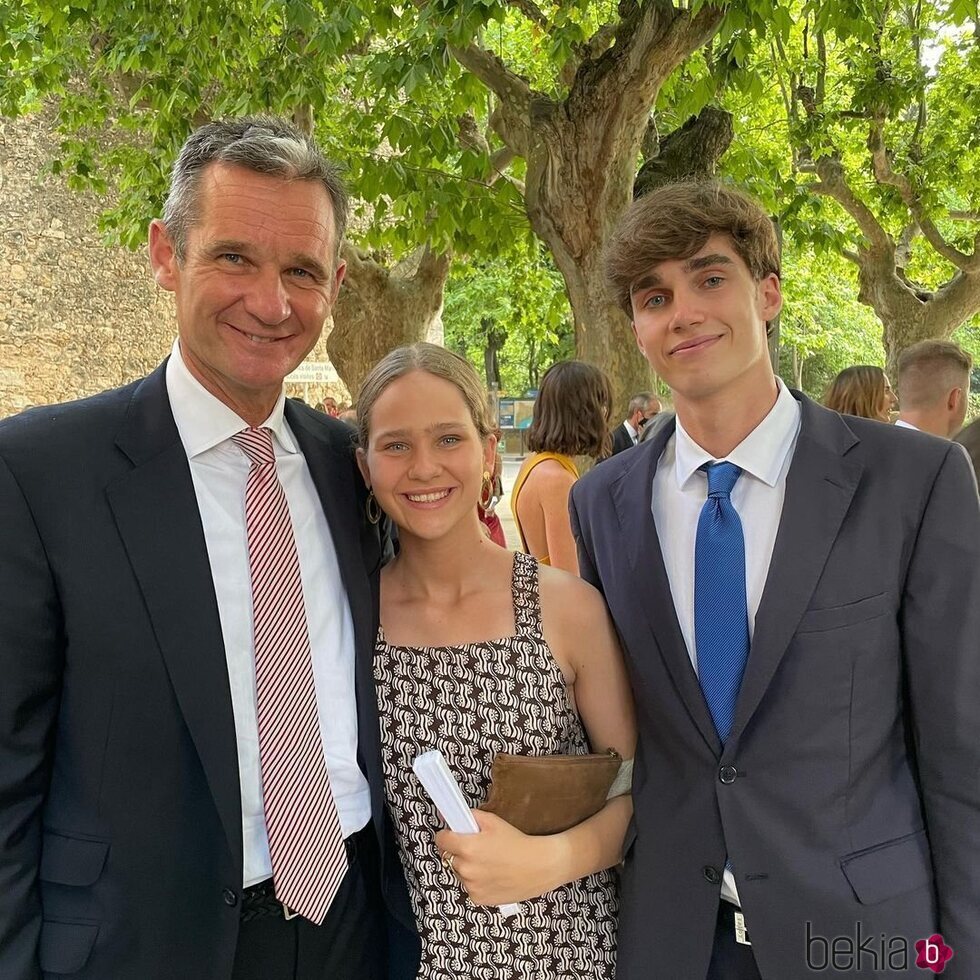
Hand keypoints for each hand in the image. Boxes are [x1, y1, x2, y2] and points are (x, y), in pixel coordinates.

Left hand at [434, 810, 565, 905]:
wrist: (540, 866)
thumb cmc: (518, 842)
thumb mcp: (494, 821)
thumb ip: (471, 817)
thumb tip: (455, 816)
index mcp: (467, 848)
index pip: (441, 840)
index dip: (447, 835)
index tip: (452, 835)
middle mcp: (466, 869)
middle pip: (449, 857)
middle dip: (459, 852)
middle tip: (477, 848)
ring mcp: (472, 886)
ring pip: (459, 873)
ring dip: (467, 867)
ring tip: (488, 862)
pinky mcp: (479, 899)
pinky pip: (469, 887)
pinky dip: (476, 882)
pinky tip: (492, 875)